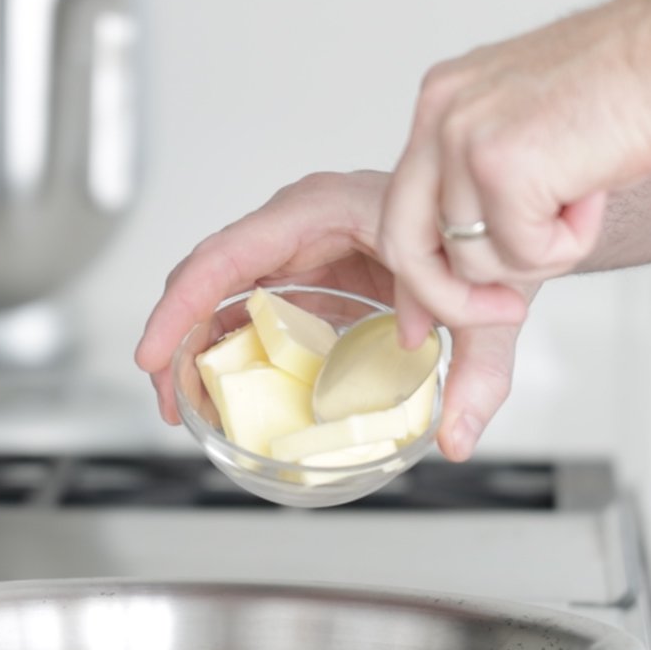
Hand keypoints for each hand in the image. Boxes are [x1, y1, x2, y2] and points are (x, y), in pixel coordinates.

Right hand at [134, 171, 532, 460]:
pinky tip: (229, 393)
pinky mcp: (306, 274)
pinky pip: (250, 308)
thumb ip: (479, 371)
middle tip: (171, 406)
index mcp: (321, 209)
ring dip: (197, 350)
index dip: (181, 307)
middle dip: (176, 341)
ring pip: (221, 295)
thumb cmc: (479, 234)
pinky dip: (232, 349)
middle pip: (208, 277)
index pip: (227, 255)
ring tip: (190, 410)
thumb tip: (456, 440)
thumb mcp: (484, 305)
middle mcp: (297, 223)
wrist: (497, 216)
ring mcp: (297, 247)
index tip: (153, 355)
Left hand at [381, 0, 650, 344]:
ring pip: (475, 260)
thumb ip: (487, 184)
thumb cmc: (638, 87)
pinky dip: (570, 244)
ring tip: (584, 194)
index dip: (415, 273)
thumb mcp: (535, 128)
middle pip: (405, 242)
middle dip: (451, 299)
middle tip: (507, 313)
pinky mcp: (501, 167)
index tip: (419, 321)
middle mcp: (441, 112)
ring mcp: (464, 137)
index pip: (399, 205)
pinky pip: (525, 256)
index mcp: (445, 99)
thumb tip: (465, 257)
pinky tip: (595, 192)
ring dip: (541, 252)